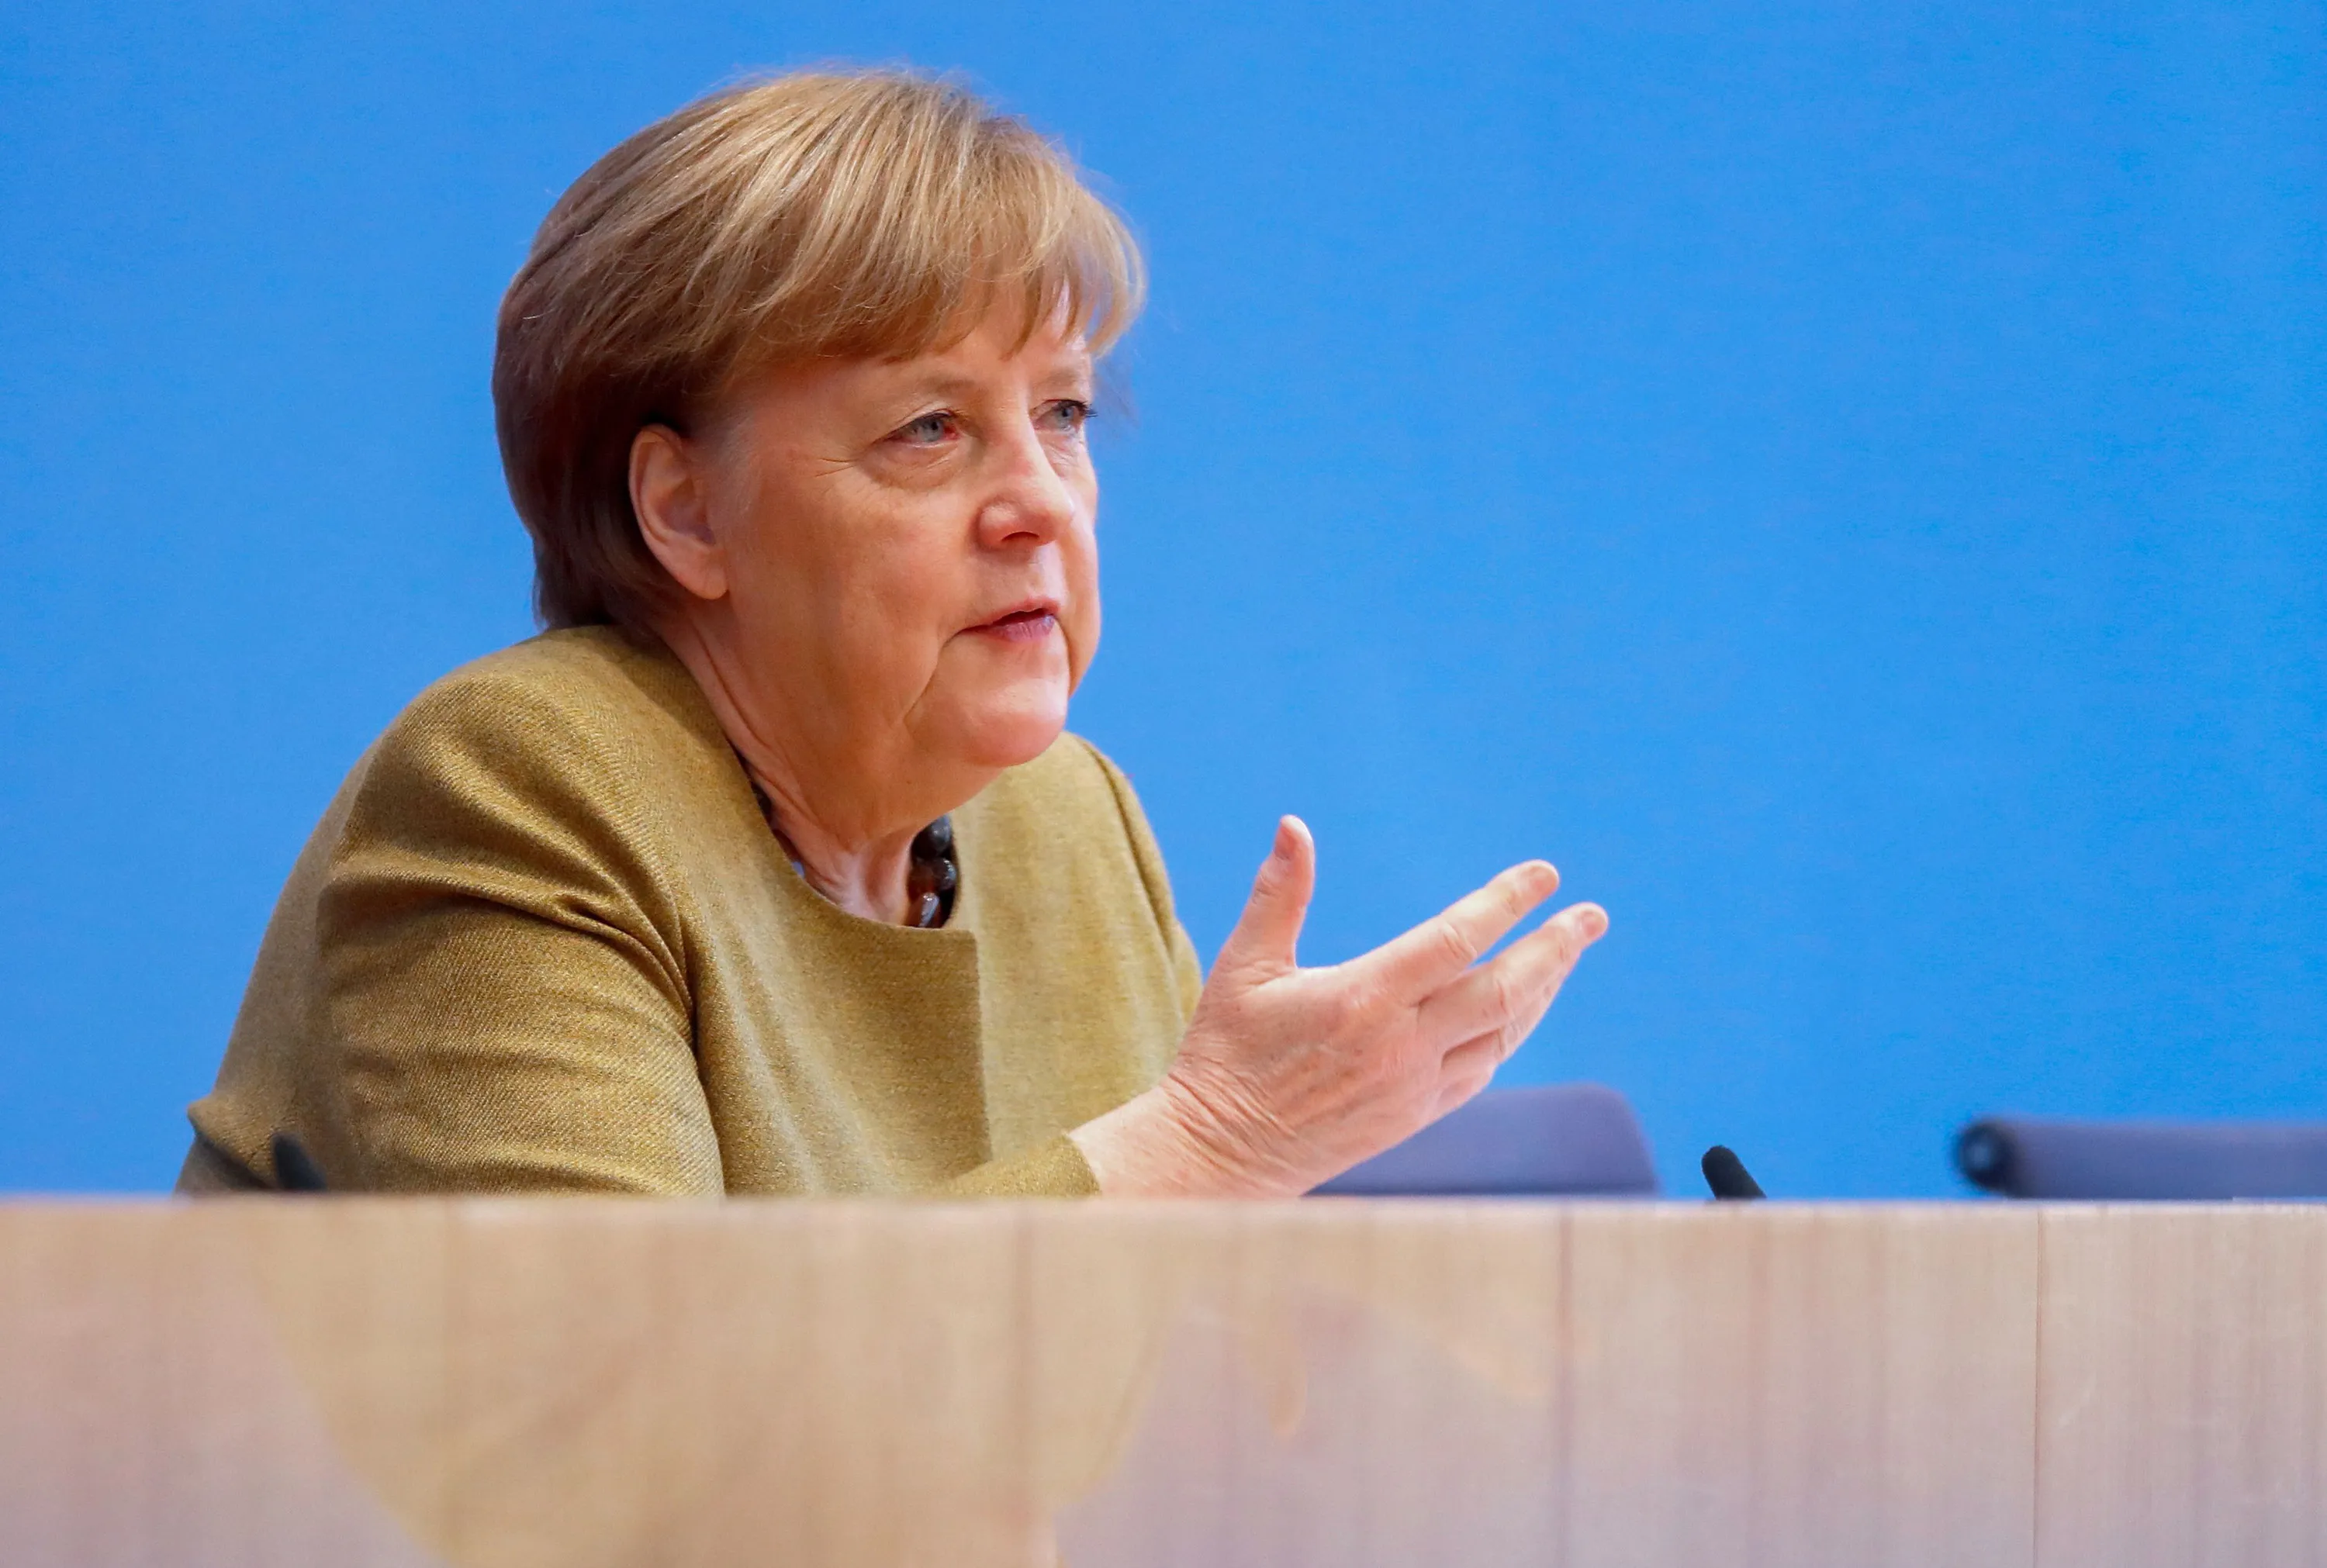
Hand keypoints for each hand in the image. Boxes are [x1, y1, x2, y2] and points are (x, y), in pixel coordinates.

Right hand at [1070, 816, 1607, 1196]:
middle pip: (1506, 990)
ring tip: (1570, 952)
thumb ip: (1279, 894)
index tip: (1543, 874)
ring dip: (1546, 989)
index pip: (1457, 938)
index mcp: (1363, 998)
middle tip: (1593, 916)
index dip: (1506, 902)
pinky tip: (1525, 1008)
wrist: (1221, 1153)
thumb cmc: (1226, 1052)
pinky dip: (1513, 1032)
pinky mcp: (1416, 1116)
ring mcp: (1416, 1086)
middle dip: (1556, 948)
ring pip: (1505, 1033)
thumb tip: (1295, 825)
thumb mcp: (1244, 966)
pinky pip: (1485, 1068)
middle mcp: (1401, 1045)